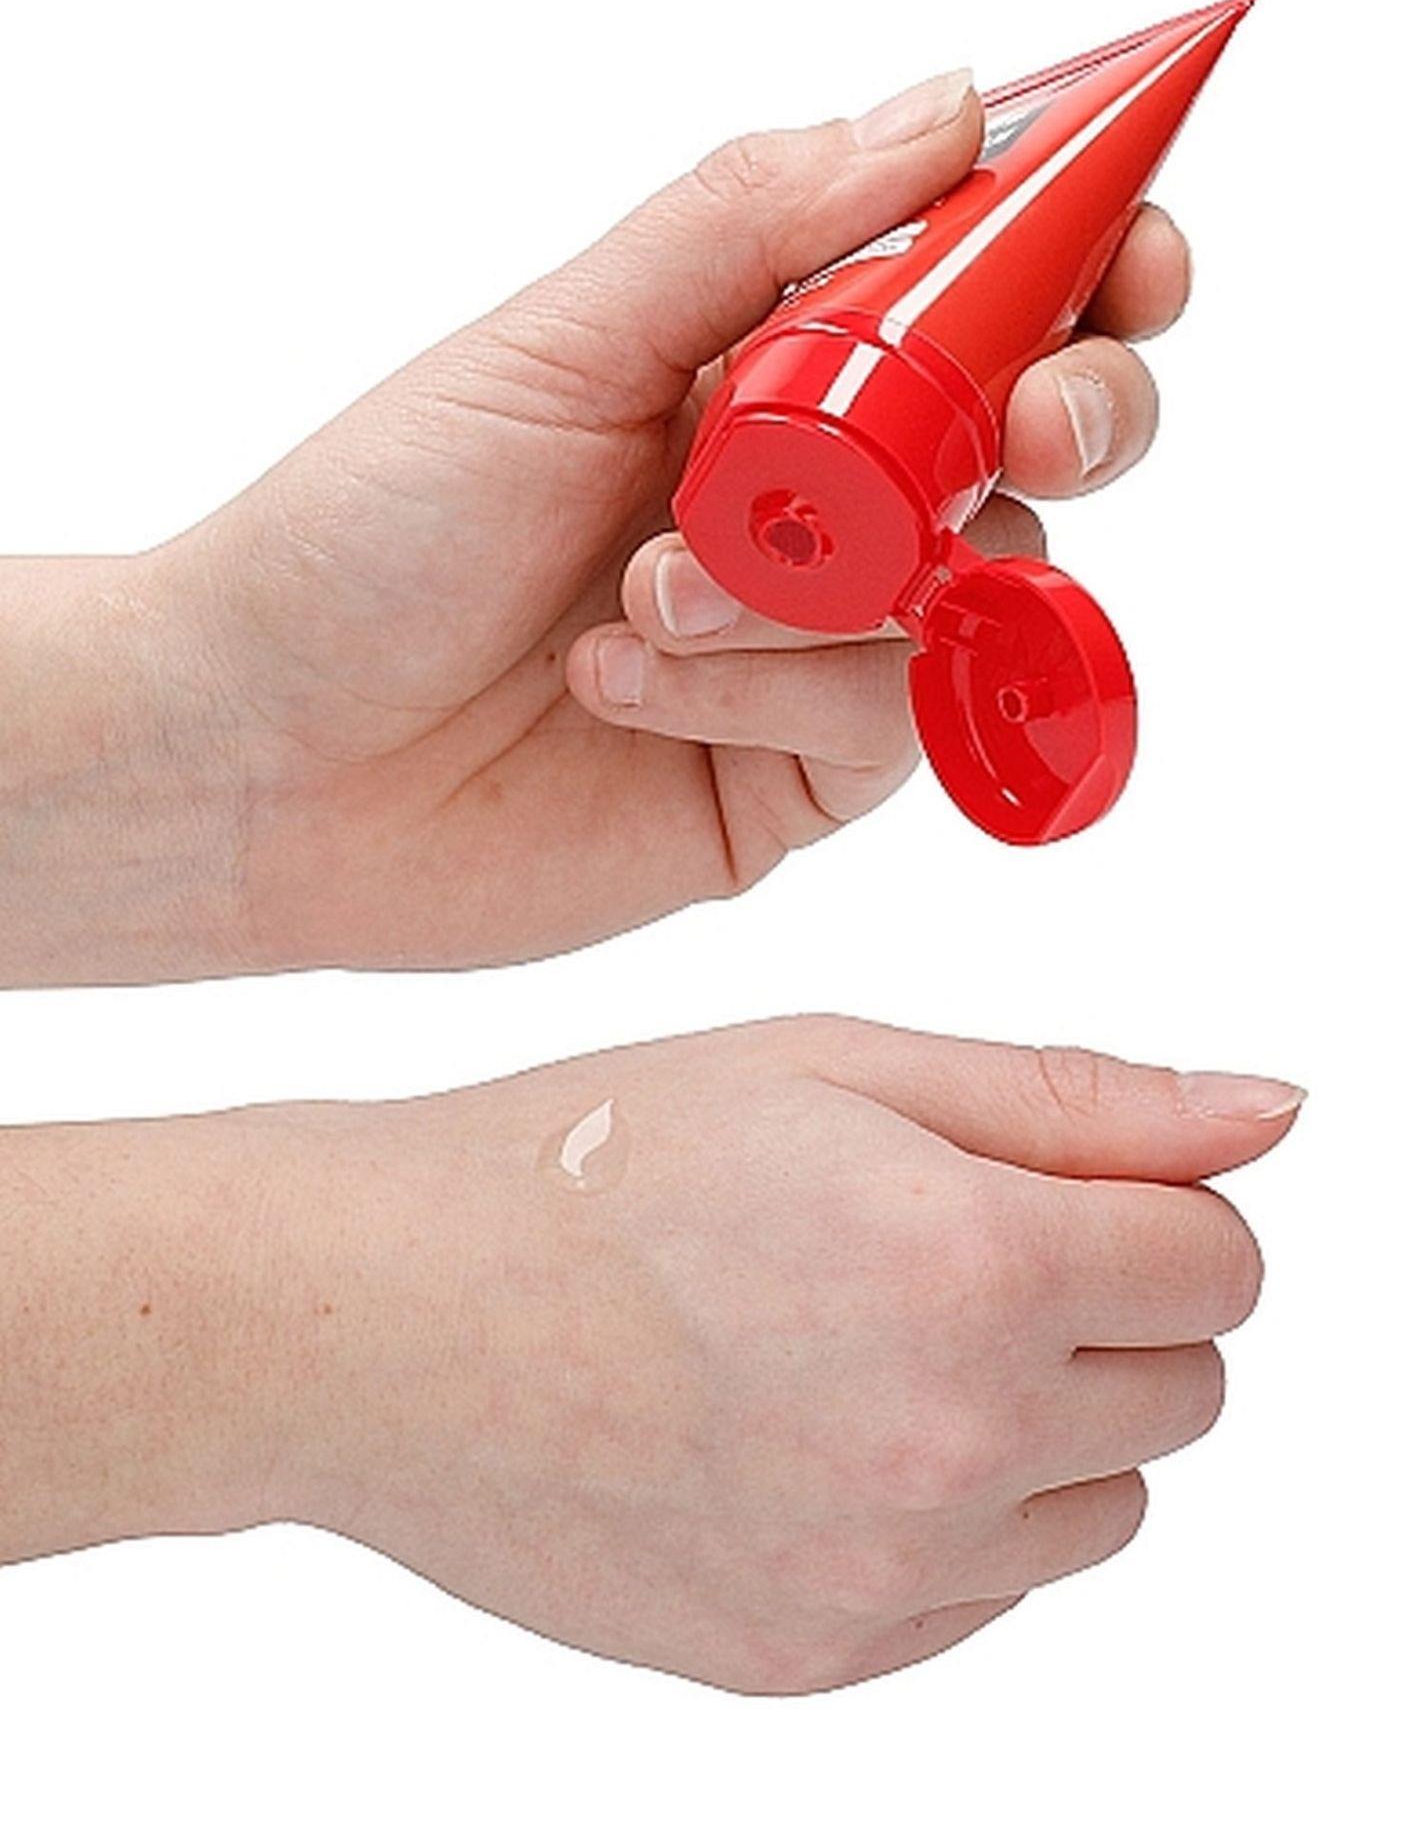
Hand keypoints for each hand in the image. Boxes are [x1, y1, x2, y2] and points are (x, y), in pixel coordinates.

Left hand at [0, 71, 1189, 982]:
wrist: (262, 758)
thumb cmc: (368, 531)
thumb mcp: (555, 343)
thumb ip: (753, 225)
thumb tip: (952, 104)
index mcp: (761, 358)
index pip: (984, 294)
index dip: (1088, 268)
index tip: (1132, 264)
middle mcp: (814, 495)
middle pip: (1039, 442)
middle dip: (1065, 423)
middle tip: (1024, 435)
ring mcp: (818, 643)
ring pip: (970, 595)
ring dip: (822, 591)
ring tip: (642, 600)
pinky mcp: (798, 775)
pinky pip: (889, 724)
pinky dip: (766, 697)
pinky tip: (622, 685)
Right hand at [2, 1020, 1296, 1690]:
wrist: (388, 1316)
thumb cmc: (589, 1162)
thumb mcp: (837, 1064)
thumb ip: (1079, 1099)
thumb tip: (1268, 1112)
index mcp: (972, 1265)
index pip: (1223, 1259)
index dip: (1158, 1203)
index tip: (1069, 1185)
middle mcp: (952, 1443)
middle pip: (1190, 1388)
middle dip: (1115, 1305)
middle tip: (957, 1247)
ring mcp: (887, 1574)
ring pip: (1107, 1506)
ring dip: (1047, 1421)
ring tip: (879, 1338)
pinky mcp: (818, 1661)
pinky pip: (985, 1596)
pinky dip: (951, 1515)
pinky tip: (818, 1430)